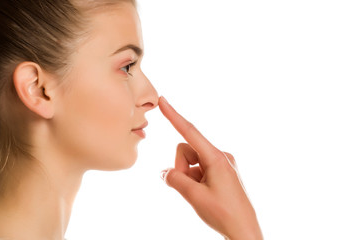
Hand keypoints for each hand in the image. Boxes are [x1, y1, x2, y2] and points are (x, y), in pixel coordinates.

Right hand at [158, 96, 262, 239]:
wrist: (244, 231)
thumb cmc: (224, 214)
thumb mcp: (194, 196)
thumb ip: (175, 179)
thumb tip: (165, 172)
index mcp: (216, 158)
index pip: (189, 132)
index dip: (174, 115)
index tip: (163, 101)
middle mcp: (220, 156)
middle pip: (187, 150)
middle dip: (181, 167)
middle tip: (189, 188)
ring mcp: (221, 165)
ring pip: (192, 161)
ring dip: (188, 175)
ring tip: (198, 194)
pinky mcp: (221, 173)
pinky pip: (199, 169)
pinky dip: (194, 179)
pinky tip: (203, 194)